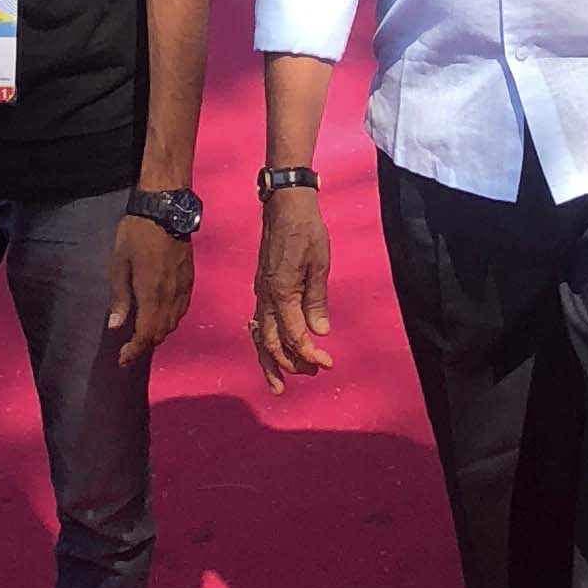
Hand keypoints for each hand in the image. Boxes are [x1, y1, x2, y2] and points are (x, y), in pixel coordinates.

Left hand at [106, 216, 192, 369]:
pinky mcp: (190, 278)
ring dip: (158, 333)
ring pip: (174, 322)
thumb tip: (116, 327)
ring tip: (143, 335)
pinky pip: (182, 309)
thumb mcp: (119, 264)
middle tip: (129, 350)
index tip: (122, 359)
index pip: (146, 334)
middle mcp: (171, 296)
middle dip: (145, 345)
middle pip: (161, 332)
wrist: (166, 208)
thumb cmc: (136, 233)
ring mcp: (183, 287)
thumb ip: (119, 297)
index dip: (134, 351)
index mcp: (151, 294)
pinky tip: (162, 316)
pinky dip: (171, 320)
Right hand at [250, 192, 333, 390]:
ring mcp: (260, 291)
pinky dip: (264, 342)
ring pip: (260, 336)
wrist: (285, 203)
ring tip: (278, 384)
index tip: (327, 364)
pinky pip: (260, 322)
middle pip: (271, 342)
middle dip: (288, 364)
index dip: (309, 354)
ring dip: (269, 362)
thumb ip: (317, 299)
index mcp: (280, 292)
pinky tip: (270, 351)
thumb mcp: (319, 263)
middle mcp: (265, 296)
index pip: (294, 335)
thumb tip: (319, 332)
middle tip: (310, 375)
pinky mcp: (262, 286)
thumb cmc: (306, 229)